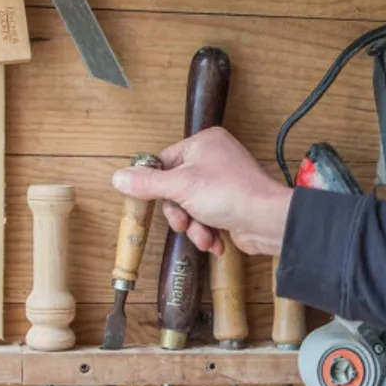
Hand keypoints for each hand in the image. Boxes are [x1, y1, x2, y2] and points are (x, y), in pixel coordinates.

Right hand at [112, 128, 293, 255]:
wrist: (267, 222)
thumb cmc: (230, 195)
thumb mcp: (179, 187)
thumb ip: (146, 184)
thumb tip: (118, 177)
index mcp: (203, 143)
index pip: (164, 162)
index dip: (156, 186)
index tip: (150, 201)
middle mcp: (214, 159)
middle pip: (176, 189)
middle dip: (179, 213)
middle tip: (183, 223)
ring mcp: (224, 183)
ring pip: (190, 208)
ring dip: (193, 227)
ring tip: (204, 236)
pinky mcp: (231, 205)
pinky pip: (207, 218)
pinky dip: (208, 232)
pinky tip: (216, 241)